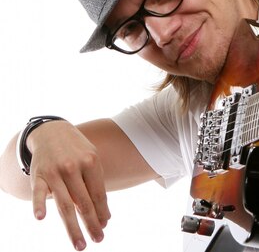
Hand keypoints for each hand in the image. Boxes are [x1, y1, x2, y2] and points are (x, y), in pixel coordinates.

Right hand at [28, 120, 110, 250]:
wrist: (52, 132)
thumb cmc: (77, 151)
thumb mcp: (91, 161)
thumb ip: (96, 186)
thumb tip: (105, 216)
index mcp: (91, 162)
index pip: (98, 194)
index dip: (102, 212)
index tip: (104, 227)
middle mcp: (73, 167)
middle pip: (84, 202)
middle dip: (92, 224)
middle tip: (97, 240)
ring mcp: (55, 171)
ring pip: (65, 204)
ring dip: (73, 227)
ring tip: (80, 244)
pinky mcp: (38, 175)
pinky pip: (38, 192)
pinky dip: (39, 204)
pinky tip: (41, 217)